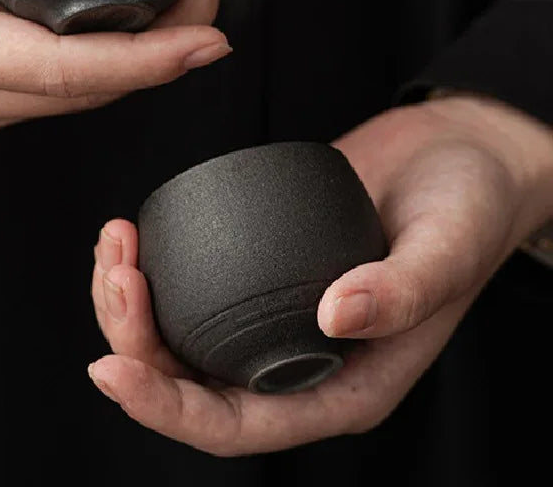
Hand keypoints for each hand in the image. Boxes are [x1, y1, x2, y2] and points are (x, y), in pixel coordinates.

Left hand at [89, 94, 552, 454]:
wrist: (456, 157)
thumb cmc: (468, 210)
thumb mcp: (450, 248)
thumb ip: (402, 290)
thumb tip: (336, 317)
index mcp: (343, 383)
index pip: (238, 424)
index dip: (167, 409)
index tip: (113, 368)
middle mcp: (298, 358)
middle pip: (190, 382)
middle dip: (132, 340)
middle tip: (116, 273)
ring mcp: (274, 312)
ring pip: (180, 336)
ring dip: (130, 302)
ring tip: (114, 245)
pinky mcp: (260, 266)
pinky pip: (194, 284)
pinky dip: (154, 268)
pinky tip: (132, 238)